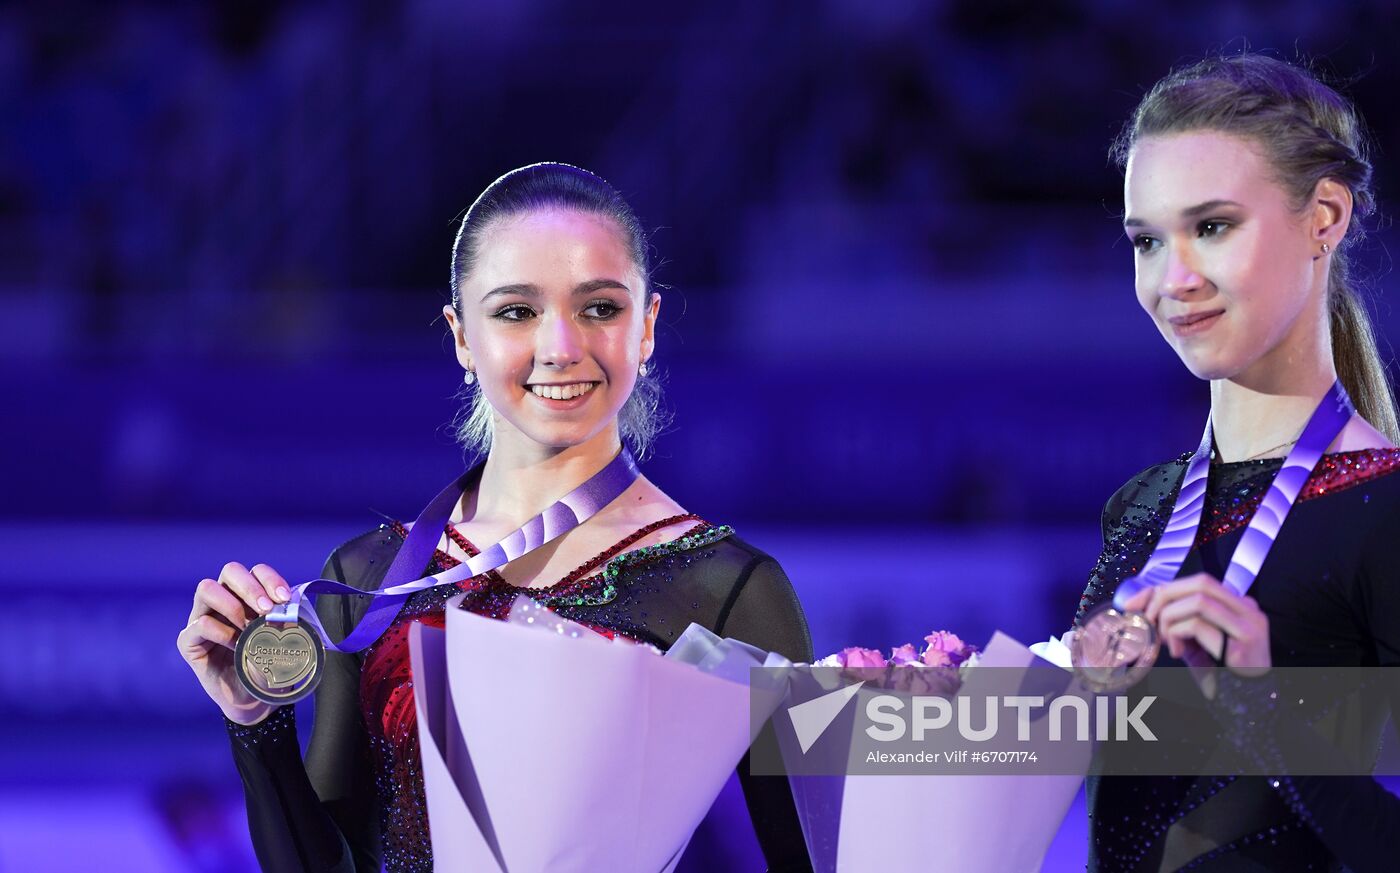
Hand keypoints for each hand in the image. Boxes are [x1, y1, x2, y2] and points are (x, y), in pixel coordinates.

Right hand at [176, 561, 291, 724]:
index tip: (283, 598)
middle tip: (266, 609)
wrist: (256, 699)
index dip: (270, 579)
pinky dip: (221, 633)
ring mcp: (204, 618)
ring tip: (248, 627)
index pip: (256, 571)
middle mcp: (225, 601)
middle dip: (250, 586)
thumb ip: (284, 620)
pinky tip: (236, 646)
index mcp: (249, 596)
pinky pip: (199, 625)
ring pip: (207, 588)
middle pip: (230, 571)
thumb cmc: (270, 665)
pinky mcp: (190, 641)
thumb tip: (290, 606)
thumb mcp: (283, 640)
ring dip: (231, 604)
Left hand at [1121, 572, 1270, 676]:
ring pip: (1198, 600)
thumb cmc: (1220, 678)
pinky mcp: (1241, 645)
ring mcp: (1249, 627)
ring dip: (1170, 617)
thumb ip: (1177, 623)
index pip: (1199, 582)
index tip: (1136, 605)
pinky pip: (1197, 624)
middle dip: (1165, 597)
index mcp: (1241, 607)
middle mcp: (1250, 611)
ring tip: (1165, 639)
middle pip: (1201, 582)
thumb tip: (1140, 605)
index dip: (1163, 589)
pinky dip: (1177, 634)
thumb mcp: (1196, 645)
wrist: (1249, 708)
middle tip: (1149, 620)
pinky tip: (1178, 653)